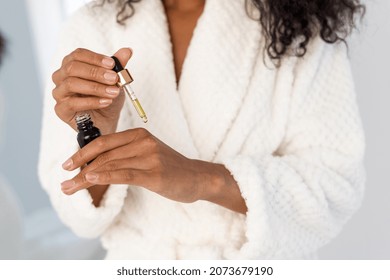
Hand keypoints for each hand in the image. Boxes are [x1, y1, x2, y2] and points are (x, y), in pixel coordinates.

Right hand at [52, 48, 131, 133]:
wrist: (107, 121)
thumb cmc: (107, 97)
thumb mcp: (115, 80)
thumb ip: (118, 66)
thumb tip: (127, 50)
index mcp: (72, 65)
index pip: (78, 55)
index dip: (95, 58)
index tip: (112, 64)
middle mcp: (61, 76)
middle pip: (73, 67)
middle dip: (95, 72)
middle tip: (114, 78)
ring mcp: (59, 93)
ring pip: (71, 84)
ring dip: (96, 87)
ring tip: (113, 92)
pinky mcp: (60, 109)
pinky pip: (72, 103)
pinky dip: (92, 102)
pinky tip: (106, 102)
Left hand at [60, 128, 216, 202]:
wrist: (197, 177)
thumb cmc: (169, 168)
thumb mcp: (147, 155)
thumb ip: (125, 155)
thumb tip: (96, 165)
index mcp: (139, 134)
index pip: (104, 142)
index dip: (83, 153)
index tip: (68, 165)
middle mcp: (143, 142)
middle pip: (103, 154)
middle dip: (80, 167)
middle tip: (63, 180)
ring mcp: (150, 157)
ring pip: (110, 165)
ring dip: (85, 177)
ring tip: (69, 188)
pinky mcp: (155, 173)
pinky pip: (124, 173)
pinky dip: (105, 177)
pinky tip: (90, 180)